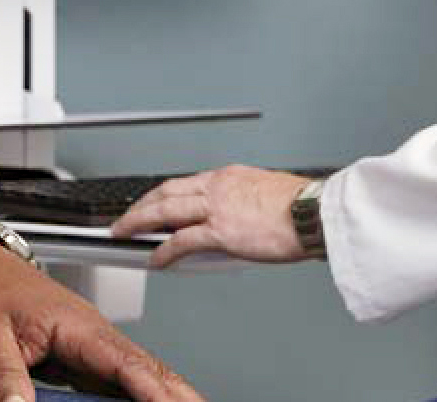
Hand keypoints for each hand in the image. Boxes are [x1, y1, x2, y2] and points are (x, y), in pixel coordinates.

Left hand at [0, 241, 204, 401]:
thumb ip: (7, 378)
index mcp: (75, 322)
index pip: (122, 360)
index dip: (150, 387)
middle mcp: (89, 331)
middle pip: (143, 365)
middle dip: (177, 390)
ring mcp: (86, 343)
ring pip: (135, 371)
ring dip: (164, 390)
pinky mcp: (76, 355)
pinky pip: (115, 378)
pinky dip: (139, 391)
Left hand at [110, 166, 309, 269]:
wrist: (313, 212)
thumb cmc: (299, 206)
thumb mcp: (265, 192)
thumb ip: (243, 202)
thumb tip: (236, 217)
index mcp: (228, 176)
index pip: (185, 183)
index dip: (162, 194)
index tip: (150, 203)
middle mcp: (218, 187)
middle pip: (167, 192)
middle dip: (141, 205)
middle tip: (125, 217)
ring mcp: (217, 208)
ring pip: (165, 210)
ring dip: (139, 221)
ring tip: (123, 232)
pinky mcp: (221, 232)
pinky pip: (182, 241)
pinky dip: (164, 250)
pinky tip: (154, 260)